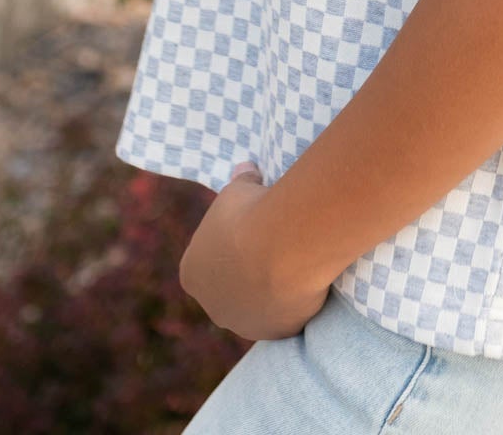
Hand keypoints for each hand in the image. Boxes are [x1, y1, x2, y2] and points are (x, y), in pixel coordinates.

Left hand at [178, 160, 331, 342]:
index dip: (230, 240)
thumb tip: (245, 170)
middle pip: (231, 288)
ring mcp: (245, 324)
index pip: (208, 259)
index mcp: (192, 273)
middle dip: (248, 271)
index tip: (251, 226)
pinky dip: (297, 300)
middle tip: (276, 244)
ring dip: (272, 290)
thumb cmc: (252, 213)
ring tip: (296, 260)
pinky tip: (309, 276)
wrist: (282, 245)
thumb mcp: (240, 188)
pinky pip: (288, 314)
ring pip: (259, 306)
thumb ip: (241, 183)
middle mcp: (213, 306)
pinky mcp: (277, 331)